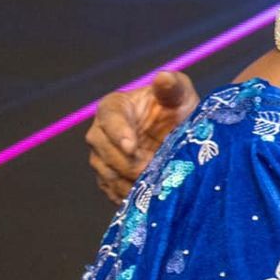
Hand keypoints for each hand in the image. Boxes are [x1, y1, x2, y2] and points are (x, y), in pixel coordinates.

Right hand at [87, 70, 198, 202]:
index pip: (110, 120)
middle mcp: (100, 133)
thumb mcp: (179, 94)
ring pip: (106, 174)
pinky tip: (146, 201)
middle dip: (126, 164)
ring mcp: (102, 158)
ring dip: (127, 183)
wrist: (178, 134)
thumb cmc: (176, 108)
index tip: (132, 147)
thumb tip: (163, 77)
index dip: (119, 134)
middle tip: (149, 171)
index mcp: (113, 107)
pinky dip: (128, 197)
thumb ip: (172, 86)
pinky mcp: (109, 178)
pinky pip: (112, 191)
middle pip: (104, 152)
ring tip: (151, 189)